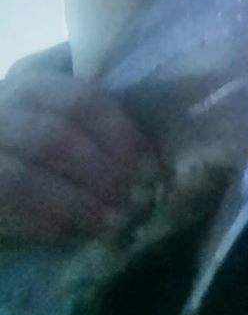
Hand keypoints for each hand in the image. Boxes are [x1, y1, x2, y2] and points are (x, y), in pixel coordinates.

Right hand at [0, 64, 157, 243]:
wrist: (2, 161)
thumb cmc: (41, 140)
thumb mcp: (64, 113)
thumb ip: (99, 113)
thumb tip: (165, 136)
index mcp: (37, 77)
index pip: (85, 97)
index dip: (123, 134)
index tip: (153, 165)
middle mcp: (5, 102)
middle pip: (59, 137)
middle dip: (105, 172)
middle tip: (139, 198)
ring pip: (29, 177)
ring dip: (78, 204)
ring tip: (115, 223)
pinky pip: (6, 203)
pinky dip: (41, 222)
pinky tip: (68, 237)